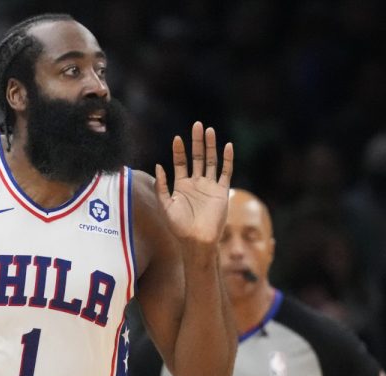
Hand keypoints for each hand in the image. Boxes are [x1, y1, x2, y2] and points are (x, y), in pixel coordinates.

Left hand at [155, 121, 232, 244]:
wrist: (197, 240)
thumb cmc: (179, 226)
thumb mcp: (165, 205)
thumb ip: (161, 186)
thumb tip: (158, 165)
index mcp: (182, 185)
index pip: (181, 162)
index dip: (179, 151)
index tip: (177, 138)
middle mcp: (197, 183)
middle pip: (197, 157)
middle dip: (197, 142)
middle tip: (197, 125)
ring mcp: (210, 186)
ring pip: (211, 161)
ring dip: (211, 146)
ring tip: (209, 130)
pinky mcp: (222, 191)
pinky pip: (226, 172)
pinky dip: (228, 159)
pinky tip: (227, 146)